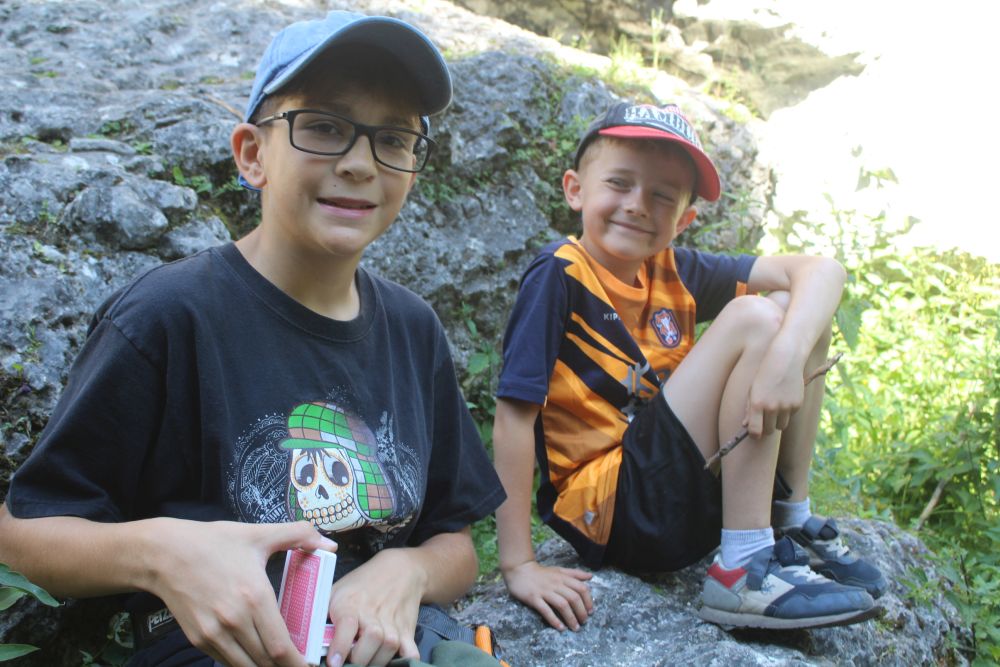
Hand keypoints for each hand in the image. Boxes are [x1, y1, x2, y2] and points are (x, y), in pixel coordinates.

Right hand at [147, 519, 335, 666]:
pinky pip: (226, 661)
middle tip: (297, 664)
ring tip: (278, 662)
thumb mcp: (259, 534)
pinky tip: (254, 656)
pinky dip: (242, 663)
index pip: (280, 647)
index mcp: (254, 597)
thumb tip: (330, 545)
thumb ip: (299, 536)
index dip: (298, 663)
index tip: (309, 664)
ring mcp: (214, 633)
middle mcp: (234, 621)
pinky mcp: (198, 638)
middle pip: (265, 662)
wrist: (165, 553)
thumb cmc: (214, 542)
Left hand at [325, 549, 423, 666]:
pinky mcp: (408, 629)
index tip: (335, 662)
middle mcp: (373, 612)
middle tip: (350, 663)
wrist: (400, 570)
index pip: (347, 624)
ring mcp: (393, 621)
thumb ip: (319, 614)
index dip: (341, 645)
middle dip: (359, 659)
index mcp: (350, 603)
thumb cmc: (360, 585)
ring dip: (377, 661)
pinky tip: (395, 660)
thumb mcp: (335, 591)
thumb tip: (303, 640)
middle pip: (372, 640)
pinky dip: (406, 659)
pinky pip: (410, 650)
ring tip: (366, 661)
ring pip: (389, 647)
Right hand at [502, 559, 592, 630]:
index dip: (588, 601)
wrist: (519, 570)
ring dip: (571, 618)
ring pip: (562, 604)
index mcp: (563, 577)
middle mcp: (555, 584)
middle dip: (581, 612)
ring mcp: (544, 591)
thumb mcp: (559, 570)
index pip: (581, 588)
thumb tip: (590, 576)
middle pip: (573, 598)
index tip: (590, 611)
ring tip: (575, 627)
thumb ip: (574, 573)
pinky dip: (554, 620)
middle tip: (584, 622)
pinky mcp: (534, 598)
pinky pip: (546, 610)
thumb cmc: (541, 573)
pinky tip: (560, 628)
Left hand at [745, 351, 804, 437]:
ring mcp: (786, 407)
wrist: (785, 358)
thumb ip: (749, 409)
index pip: (755, 431)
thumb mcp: (752, 389)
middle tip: (764, 419)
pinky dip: (787, 411)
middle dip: (766, 427)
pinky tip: (784, 397)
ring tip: (775, 407)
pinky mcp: (797, 404)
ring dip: (777, 421)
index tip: (754, 433)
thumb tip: (746, 426)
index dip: (754, 434)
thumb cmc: (764, 374)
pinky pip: (790, 416)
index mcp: (757, 403)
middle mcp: (772, 407)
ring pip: (781, 426)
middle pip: (769, 431)